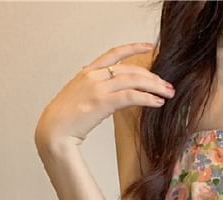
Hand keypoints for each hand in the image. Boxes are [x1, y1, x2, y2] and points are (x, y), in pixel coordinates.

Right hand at [34, 42, 174, 149]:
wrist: (54, 130)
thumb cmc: (67, 118)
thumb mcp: (80, 96)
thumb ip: (95, 90)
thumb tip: (111, 93)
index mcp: (88, 72)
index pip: (114, 54)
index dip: (133, 48)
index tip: (149, 47)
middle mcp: (93, 75)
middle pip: (130, 69)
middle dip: (152, 77)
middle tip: (167, 85)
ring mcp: (98, 87)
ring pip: (134, 81)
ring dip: (155, 87)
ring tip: (168, 94)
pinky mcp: (102, 102)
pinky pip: (131, 96)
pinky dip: (147, 98)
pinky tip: (157, 102)